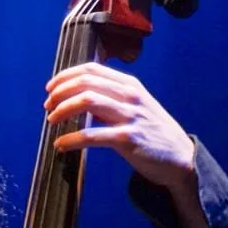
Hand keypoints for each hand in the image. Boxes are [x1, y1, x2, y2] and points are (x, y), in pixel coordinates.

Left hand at [44, 62, 208, 227]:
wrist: (180, 158)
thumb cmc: (152, 133)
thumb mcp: (135, 108)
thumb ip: (111, 101)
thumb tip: (78, 100)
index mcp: (130, 85)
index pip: (92, 69)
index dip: (66, 77)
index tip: (50, 89)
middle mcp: (130, 95)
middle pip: (85, 82)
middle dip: (60, 93)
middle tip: (47, 106)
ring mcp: (130, 116)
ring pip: (87, 101)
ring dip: (62, 110)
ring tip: (51, 121)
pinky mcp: (128, 139)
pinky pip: (92, 136)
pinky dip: (71, 140)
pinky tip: (60, 145)